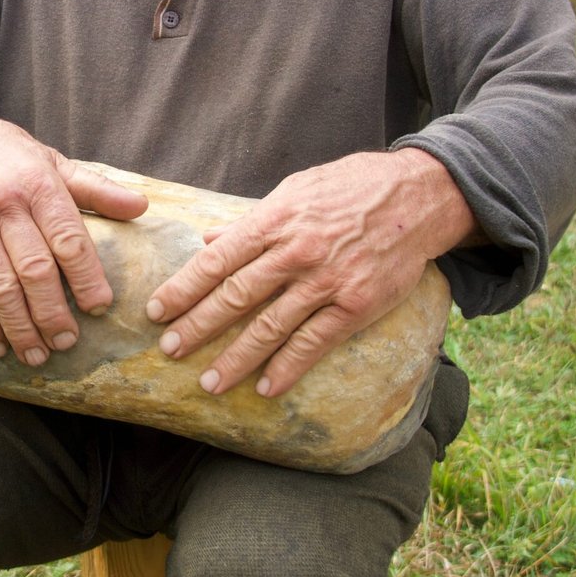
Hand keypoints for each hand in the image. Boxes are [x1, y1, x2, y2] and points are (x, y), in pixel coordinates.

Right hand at [0, 103, 147, 364]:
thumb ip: (96, 188)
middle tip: (68, 342)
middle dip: (54, 313)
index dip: (87, 277)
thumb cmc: (6, 156)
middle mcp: (4, 204)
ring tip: (38, 356)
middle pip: (35, 270)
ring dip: (20, 327)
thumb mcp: (51, 161)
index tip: (100, 308)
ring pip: (0, 287)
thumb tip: (141, 207)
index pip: (69, 238)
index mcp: (38, 183)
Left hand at [146, 149, 476, 397]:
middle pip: (235, 296)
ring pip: (270, 326)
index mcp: (275, 221)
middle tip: (168, 351)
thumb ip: (251, 221)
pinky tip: (266, 387)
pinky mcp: (356, 305)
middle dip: (197, 327)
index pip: (217, 260)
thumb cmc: (350, 189)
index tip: (157, 311)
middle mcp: (296, 252)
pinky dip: (288, 367)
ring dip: (236, 358)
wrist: (419, 196)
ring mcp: (327, 281)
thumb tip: (209, 241)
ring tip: (209, 382)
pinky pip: (314, 343)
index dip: (183, 288)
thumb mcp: (295, 191)